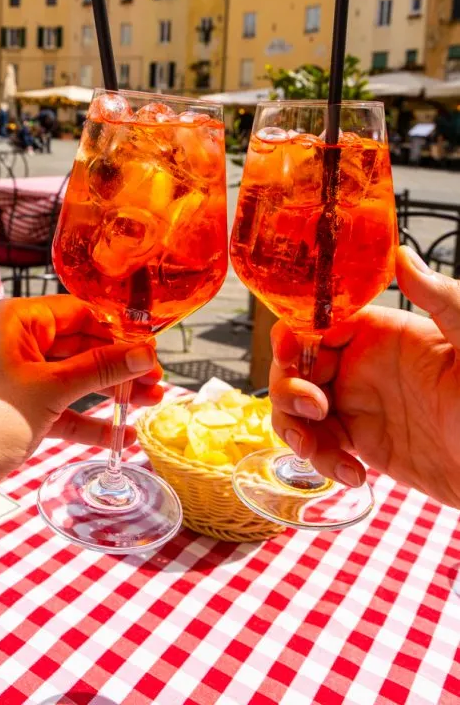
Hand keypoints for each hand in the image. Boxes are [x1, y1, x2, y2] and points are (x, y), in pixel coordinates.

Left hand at [0, 296, 162, 518]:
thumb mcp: (49, 388)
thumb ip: (100, 369)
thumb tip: (145, 351)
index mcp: (17, 321)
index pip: (80, 313)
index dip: (120, 331)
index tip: (154, 350)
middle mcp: (15, 344)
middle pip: (81, 347)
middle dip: (120, 365)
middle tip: (159, 382)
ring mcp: (15, 381)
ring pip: (74, 381)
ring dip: (110, 393)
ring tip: (151, 405)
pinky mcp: (15, 415)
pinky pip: (61, 411)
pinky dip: (89, 422)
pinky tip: (122, 435)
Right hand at [269, 247, 459, 507]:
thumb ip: (440, 298)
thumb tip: (402, 255)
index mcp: (380, 333)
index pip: (318, 321)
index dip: (294, 333)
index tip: (289, 351)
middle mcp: (360, 365)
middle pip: (295, 364)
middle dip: (288, 387)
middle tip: (314, 409)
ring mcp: (357, 405)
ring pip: (295, 408)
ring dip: (295, 430)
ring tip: (320, 450)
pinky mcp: (360, 443)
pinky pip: (318, 445)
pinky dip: (321, 460)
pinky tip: (352, 473)